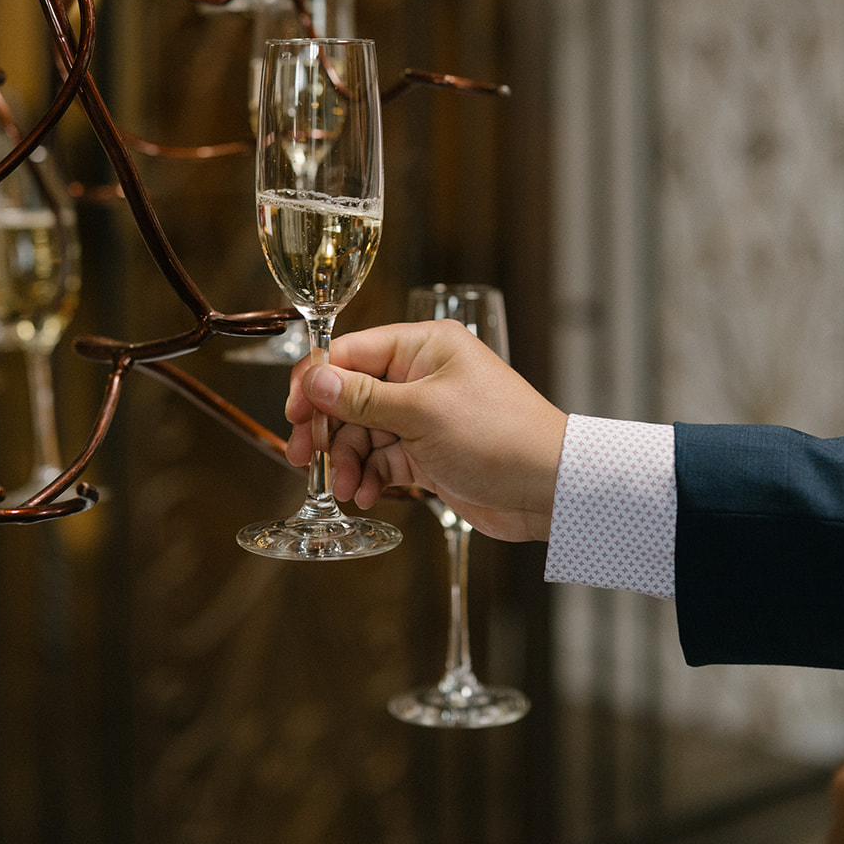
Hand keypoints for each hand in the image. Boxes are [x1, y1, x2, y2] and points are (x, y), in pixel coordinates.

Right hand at [285, 320, 567, 541]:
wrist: (550, 489)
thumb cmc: (499, 436)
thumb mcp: (422, 414)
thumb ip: (362, 398)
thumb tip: (313, 378)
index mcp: (423, 347)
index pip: (351, 352)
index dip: (316, 380)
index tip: (293, 412)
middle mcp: (421, 376)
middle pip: (351, 395)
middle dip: (327, 428)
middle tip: (302, 457)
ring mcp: (425, 416)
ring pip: (363, 432)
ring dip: (347, 460)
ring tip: (345, 488)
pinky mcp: (429, 453)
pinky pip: (383, 459)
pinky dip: (369, 476)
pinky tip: (364, 496)